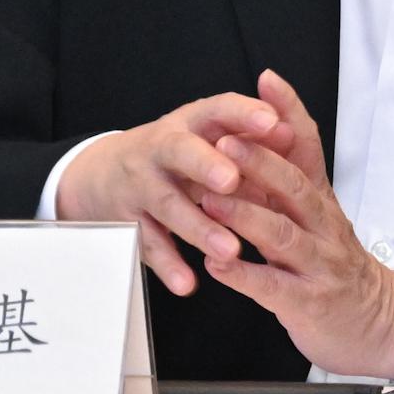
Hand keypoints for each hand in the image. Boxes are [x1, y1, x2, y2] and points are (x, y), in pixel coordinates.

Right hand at [54, 90, 291, 297]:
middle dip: (206, 165)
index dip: (244, 114)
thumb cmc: (178, 152)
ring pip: (169, 204)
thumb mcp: (209, 133)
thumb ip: (250, 134)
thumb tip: (290, 133)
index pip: (219, 109)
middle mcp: (162, 148)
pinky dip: (169, 266)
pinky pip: (149, 244)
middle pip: (181, 152)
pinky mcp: (130, 220)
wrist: (103, 173)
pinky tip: (188, 284)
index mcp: (192, 121)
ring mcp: (142, 184)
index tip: (272, 122)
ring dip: (199, 228)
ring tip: (230, 249)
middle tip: (232, 180)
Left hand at [189, 69, 393, 380]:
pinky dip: (244, 274)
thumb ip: (285, 189)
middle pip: (295, 186)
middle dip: (260, 161)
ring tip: (210, 200)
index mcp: (322, 202)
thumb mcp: (317, 220)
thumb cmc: (335, 269)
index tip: (266, 81)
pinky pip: (273, 287)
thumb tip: (250, 144)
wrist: (380, 322)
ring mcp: (319, 265)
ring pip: (283, 234)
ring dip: (246, 215)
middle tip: (224, 140)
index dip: (289, 113)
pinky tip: (217, 264)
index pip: (308, 147)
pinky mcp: (308, 302)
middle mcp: (325, 227)